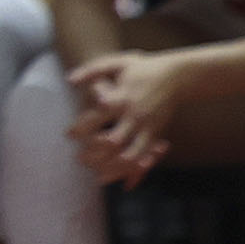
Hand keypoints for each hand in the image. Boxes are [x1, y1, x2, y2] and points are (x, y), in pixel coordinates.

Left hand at [69, 51, 182, 186]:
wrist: (176, 75)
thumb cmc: (142, 68)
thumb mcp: (117, 63)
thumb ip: (92, 70)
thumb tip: (70, 80)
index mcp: (121, 98)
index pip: (96, 117)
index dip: (80, 128)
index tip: (68, 135)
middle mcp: (134, 115)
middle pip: (112, 142)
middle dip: (94, 154)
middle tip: (79, 159)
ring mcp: (147, 126)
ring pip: (130, 155)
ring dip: (113, 168)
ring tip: (97, 175)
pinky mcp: (156, 133)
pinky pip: (145, 156)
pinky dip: (134, 170)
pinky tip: (123, 180)